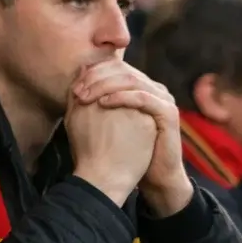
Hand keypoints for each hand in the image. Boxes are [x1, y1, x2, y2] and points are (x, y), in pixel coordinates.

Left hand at [73, 61, 194, 215]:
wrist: (151, 175)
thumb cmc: (124, 149)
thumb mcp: (103, 118)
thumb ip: (93, 95)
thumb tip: (80, 71)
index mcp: (139, 87)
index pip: (115, 67)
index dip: (92, 73)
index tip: (73, 89)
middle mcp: (153, 88)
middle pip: (122, 70)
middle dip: (95, 78)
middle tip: (77, 92)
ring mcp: (162, 99)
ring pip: (131, 80)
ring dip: (104, 86)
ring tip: (85, 97)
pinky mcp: (168, 113)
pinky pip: (143, 97)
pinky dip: (121, 97)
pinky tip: (103, 103)